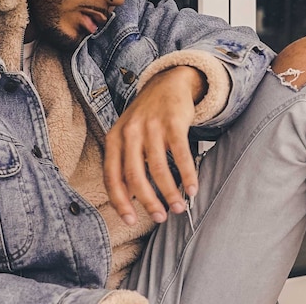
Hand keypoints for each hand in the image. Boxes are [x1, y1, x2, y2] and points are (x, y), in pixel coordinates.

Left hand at [103, 66, 205, 225]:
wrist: (167, 84)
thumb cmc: (145, 119)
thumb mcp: (126, 136)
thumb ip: (124, 163)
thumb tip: (128, 200)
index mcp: (114, 139)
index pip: (111, 176)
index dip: (120, 201)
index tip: (130, 220)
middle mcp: (129, 133)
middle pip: (135, 176)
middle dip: (148, 201)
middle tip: (160, 218)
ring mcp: (151, 127)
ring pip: (158, 168)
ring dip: (170, 193)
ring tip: (179, 208)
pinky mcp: (173, 123)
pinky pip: (181, 155)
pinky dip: (188, 175)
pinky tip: (193, 189)